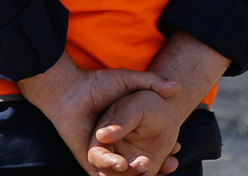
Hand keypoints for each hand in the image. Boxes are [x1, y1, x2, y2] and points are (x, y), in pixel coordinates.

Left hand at [89, 31, 229, 175]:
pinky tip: (124, 165)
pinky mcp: (88, 159)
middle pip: (137, 162)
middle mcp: (114, 142)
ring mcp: (102, 151)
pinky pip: (103, 173)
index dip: (163, 151)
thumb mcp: (129, 80)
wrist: (69, 90)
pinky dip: (115, 173)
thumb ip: (153, 82)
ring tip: (147, 164)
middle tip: (170, 163)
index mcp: (124, 127)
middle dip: (153, 166)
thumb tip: (177, 86)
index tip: (177, 148)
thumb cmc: (97, 83)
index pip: (146, 145)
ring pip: (124, 172)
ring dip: (137, 171)